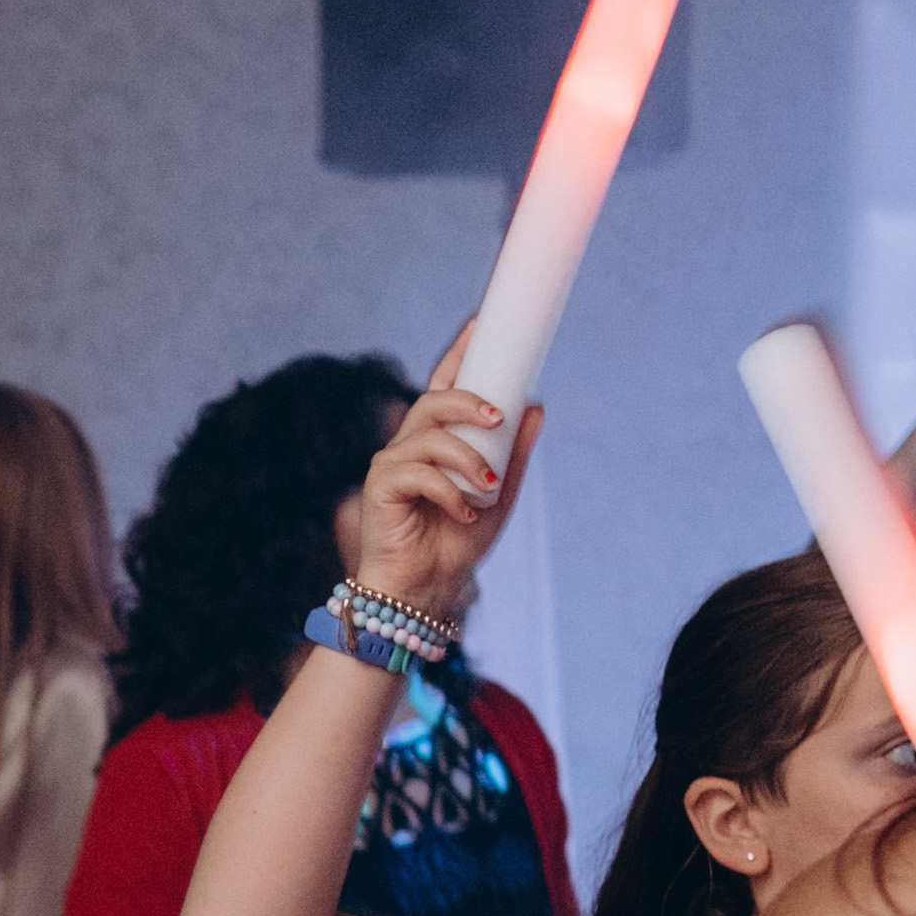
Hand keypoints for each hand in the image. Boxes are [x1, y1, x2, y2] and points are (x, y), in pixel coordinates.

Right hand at [353, 351, 538, 626]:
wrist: (425, 592)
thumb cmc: (455, 546)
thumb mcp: (500, 496)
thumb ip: (513, 454)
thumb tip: (536, 406)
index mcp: (436, 443)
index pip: (444, 386)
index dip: (459, 354)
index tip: (479, 323)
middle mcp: (409, 446)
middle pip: (432, 400)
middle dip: (467, 400)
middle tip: (500, 414)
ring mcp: (391, 465)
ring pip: (429, 434)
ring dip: (467, 457)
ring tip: (486, 485)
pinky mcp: (380, 488)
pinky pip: (418, 471)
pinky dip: (449, 490)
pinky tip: (464, 512)